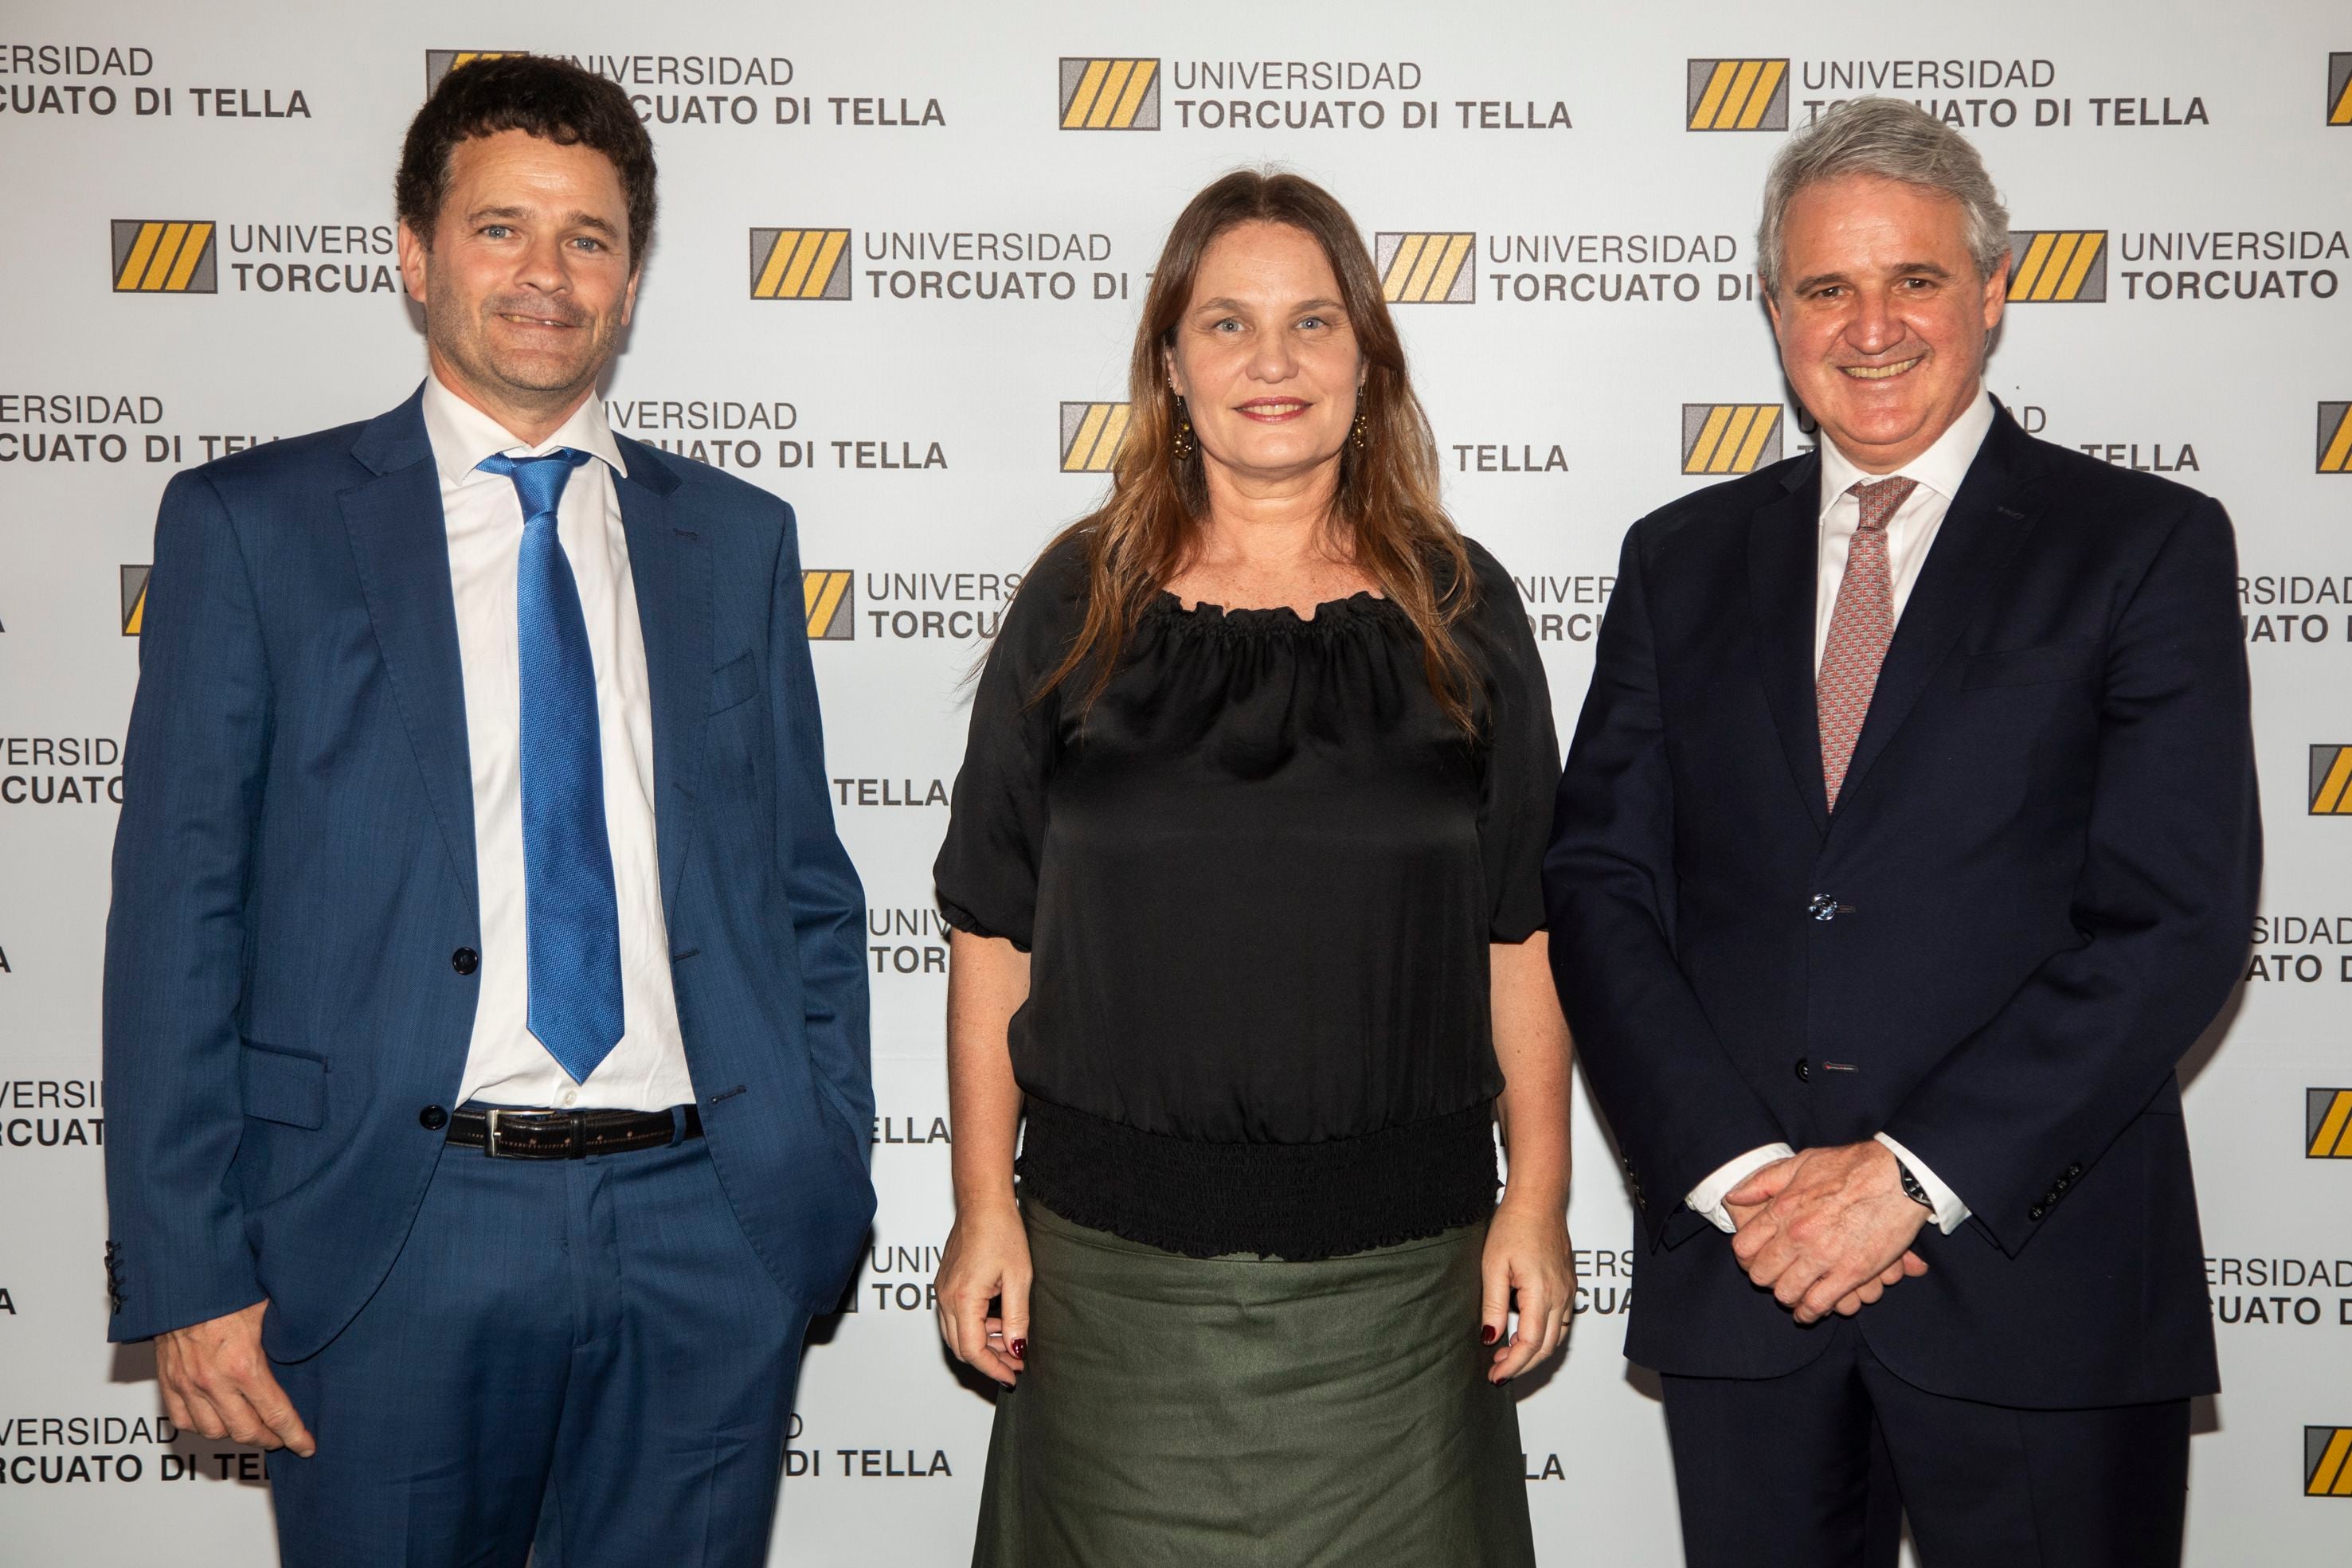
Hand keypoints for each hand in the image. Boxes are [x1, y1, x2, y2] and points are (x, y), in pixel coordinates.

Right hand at [154, 1300, 314, 1454]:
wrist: (184, 1282)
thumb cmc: (229, 1291)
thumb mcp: (269, 1312)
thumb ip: (286, 1338)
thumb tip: (313, 1345)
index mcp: (244, 1365)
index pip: (276, 1415)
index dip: (294, 1435)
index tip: (307, 1446)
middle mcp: (213, 1382)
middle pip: (245, 1432)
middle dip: (269, 1439)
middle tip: (282, 1438)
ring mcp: (187, 1385)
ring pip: (213, 1432)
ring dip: (234, 1435)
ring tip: (251, 1428)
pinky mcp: (167, 1382)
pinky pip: (183, 1421)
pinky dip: (201, 1426)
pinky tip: (217, 1420)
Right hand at [935, 1198, 1030, 1386]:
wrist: (982, 1203)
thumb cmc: (1001, 1232)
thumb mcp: (1019, 1278)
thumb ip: (1016, 1318)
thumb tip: (1016, 1349)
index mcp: (963, 1299)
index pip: (973, 1351)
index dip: (993, 1368)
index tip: (1012, 1376)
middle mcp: (945, 1298)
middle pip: (960, 1348)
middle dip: (988, 1361)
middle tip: (1014, 1364)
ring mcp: (942, 1291)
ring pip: (956, 1334)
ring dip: (982, 1345)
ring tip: (1010, 1342)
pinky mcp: (945, 1285)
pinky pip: (954, 1318)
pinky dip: (974, 1328)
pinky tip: (997, 1321)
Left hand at [1481, 1197, 1575, 1382]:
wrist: (1538, 1200)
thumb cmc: (1515, 1225)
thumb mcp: (1493, 1266)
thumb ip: (1493, 1306)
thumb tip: (1490, 1338)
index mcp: (1542, 1293)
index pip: (1530, 1344)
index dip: (1513, 1365)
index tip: (1495, 1375)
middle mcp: (1561, 1296)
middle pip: (1547, 1347)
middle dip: (1522, 1365)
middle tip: (1497, 1370)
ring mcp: (1568, 1291)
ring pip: (1557, 1337)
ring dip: (1534, 1352)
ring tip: (1506, 1355)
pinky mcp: (1568, 1285)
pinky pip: (1561, 1321)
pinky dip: (1545, 1336)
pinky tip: (1525, 1333)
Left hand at [1725, 1143, 1929, 1324]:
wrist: (1899, 1176)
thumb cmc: (1850, 1166)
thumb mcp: (1800, 1163)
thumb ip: (1764, 1182)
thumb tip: (1733, 1197)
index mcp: (1783, 1209)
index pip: (1744, 1246)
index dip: (1745, 1257)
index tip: (1753, 1259)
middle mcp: (1798, 1235)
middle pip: (1762, 1274)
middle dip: (1765, 1278)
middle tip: (1774, 1278)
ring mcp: (1824, 1256)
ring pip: (1787, 1293)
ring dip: (1787, 1296)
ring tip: (1792, 1295)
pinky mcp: (1851, 1273)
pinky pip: (1818, 1304)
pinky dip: (1810, 1312)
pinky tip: (1809, 1312)